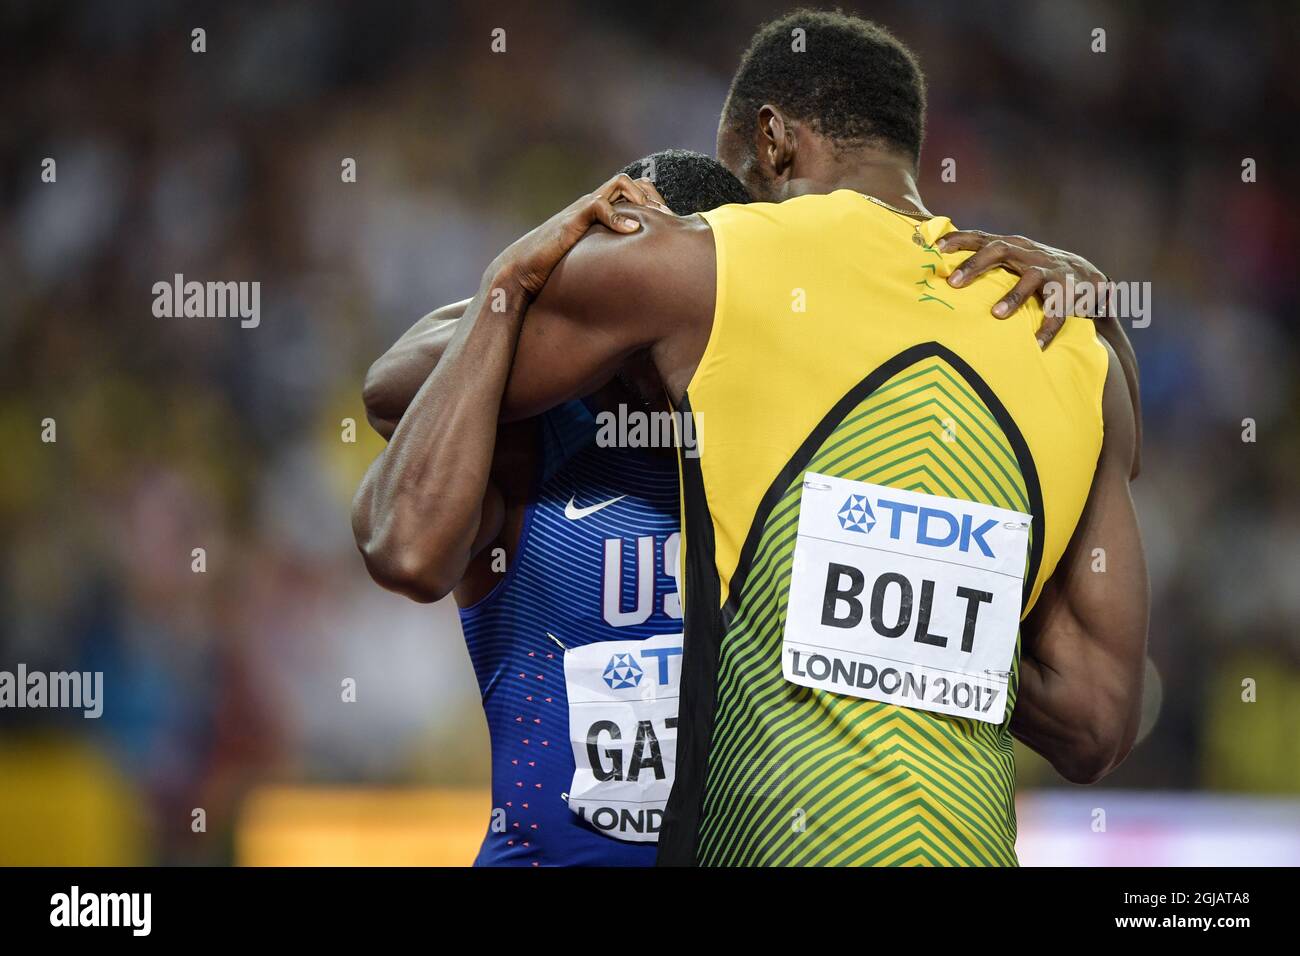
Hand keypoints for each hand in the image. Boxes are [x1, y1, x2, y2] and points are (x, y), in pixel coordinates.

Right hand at [490, 174, 670, 302]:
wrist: (521, 272)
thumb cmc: (555, 272)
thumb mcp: (592, 263)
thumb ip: (611, 258)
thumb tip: (639, 278)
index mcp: (600, 213)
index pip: (635, 192)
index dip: (656, 203)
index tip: (670, 226)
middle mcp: (593, 205)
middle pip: (634, 182)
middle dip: (656, 199)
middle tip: (669, 222)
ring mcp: (583, 209)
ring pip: (621, 184)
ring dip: (642, 200)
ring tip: (655, 222)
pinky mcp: (572, 220)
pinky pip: (600, 206)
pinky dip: (619, 218)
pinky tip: (631, 232)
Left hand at [938, 230, 1106, 348]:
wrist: (1087, 277)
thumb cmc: (1035, 270)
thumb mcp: (1011, 260)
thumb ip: (983, 263)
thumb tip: (939, 272)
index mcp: (1011, 246)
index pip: (980, 238)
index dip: (958, 240)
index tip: (935, 248)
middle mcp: (1028, 254)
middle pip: (999, 251)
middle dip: (975, 265)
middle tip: (953, 283)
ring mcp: (1049, 271)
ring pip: (1030, 279)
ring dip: (1013, 296)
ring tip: (996, 315)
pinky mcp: (1069, 291)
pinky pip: (1058, 311)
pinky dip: (1047, 327)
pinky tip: (1035, 344)